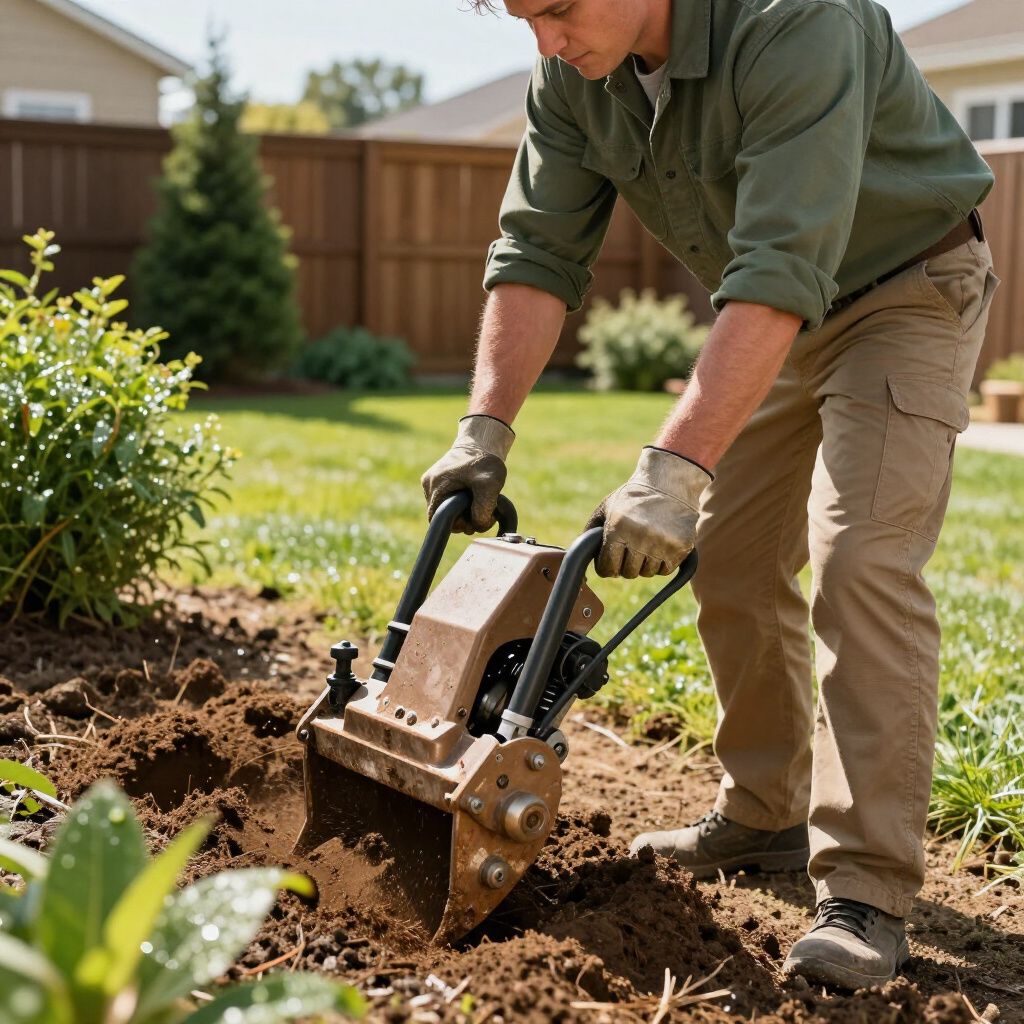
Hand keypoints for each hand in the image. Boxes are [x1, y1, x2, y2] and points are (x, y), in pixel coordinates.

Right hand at [421, 415, 514, 533]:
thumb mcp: (490, 484)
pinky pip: (445, 500)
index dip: (458, 524)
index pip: (439, 519)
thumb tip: (476, 526)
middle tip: (480, 510)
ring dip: (461, 510)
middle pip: (441, 515)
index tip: (475, 516)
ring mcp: (430, 482)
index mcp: (436, 485)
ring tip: (476, 498)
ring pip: (444, 509)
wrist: (480, 443)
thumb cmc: (484, 461)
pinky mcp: (436, 481)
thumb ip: (483, 508)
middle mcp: (428, 484)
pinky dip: (458, 502)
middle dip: (462, 518)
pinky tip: (470, 494)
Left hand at [586, 447, 711, 577]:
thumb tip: (578, 557)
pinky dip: (662, 562)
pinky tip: (660, 544)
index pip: (607, 568)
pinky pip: (666, 570)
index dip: (607, 567)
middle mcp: (640, 537)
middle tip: (631, 548)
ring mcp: (662, 543)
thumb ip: (590, 533)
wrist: (668, 482)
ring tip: (647, 542)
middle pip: (628, 573)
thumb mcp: (606, 508)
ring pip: (647, 573)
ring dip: (645, 563)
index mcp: (618, 528)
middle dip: (626, 564)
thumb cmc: (632, 497)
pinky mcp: (681, 546)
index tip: (611, 561)